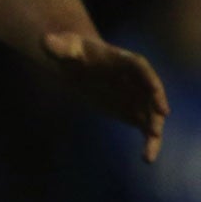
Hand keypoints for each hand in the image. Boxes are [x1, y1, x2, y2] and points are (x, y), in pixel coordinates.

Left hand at [42, 30, 168, 162]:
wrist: (76, 62)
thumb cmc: (71, 50)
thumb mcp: (63, 47)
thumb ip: (57, 47)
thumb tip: (44, 42)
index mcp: (123, 60)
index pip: (140, 68)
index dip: (150, 80)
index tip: (156, 92)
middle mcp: (136, 79)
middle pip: (151, 94)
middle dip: (155, 108)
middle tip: (155, 126)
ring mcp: (137, 97)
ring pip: (151, 115)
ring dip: (153, 133)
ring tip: (149, 155)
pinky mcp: (133, 112)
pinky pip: (145, 128)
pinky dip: (148, 143)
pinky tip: (147, 159)